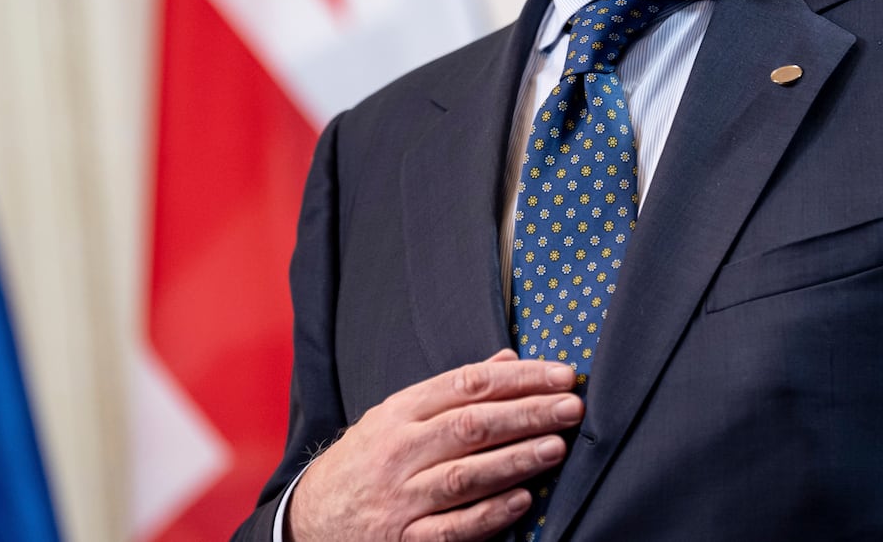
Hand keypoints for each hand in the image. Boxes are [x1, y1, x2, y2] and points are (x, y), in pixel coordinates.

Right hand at [285, 348, 584, 540]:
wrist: (311, 518)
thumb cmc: (366, 460)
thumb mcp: (397, 414)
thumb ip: (453, 389)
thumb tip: (508, 358)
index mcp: (401, 412)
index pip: (467, 384)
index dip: (518, 377)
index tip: (560, 374)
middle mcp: (400, 450)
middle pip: (472, 425)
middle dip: (527, 413)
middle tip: (571, 406)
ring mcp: (401, 497)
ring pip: (465, 475)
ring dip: (516, 460)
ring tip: (557, 447)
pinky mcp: (403, 539)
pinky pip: (452, 529)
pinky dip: (489, 514)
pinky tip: (523, 500)